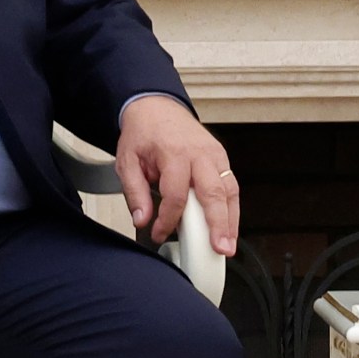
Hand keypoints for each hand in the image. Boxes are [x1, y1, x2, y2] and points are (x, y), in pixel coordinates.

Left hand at [115, 96, 239, 255]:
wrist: (157, 108)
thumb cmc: (143, 134)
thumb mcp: (127, 161)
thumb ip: (134, 192)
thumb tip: (142, 220)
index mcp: (174, 153)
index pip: (176, 195)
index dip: (168, 220)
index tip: (159, 234)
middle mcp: (200, 154)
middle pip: (213, 193)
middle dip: (218, 224)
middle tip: (220, 249)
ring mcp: (215, 155)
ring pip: (229, 191)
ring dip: (231, 220)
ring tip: (228, 246)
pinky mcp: (222, 159)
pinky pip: (231, 186)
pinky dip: (232, 209)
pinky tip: (229, 228)